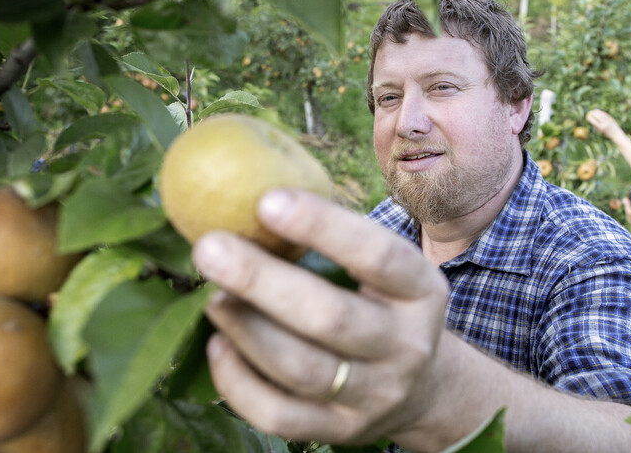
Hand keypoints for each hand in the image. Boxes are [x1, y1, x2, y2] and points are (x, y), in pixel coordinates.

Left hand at [193, 189, 449, 444]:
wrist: (421, 388)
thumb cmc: (382, 306)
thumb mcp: (384, 272)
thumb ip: (333, 241)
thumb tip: (246, 200)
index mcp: (421, 292)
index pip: (377, 255)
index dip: (321, 226)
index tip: (265, 200)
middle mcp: (407, 346)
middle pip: (331, 317)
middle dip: (262, 281)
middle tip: (209, 249)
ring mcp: (376, 396)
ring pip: (300, 369)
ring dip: (246, 329)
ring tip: (212, 296)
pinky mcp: (342, 432)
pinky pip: (279, 415)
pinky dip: (238, 382)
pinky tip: (219, 346)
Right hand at [585, 109, 623, 139]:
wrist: (616, 133)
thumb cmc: (606, 133)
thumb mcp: (600, 130)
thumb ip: (595, 125)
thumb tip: (590, 119)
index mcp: (601, 128)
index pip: (594, 122)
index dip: (590, 119)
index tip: (587, 117)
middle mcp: (605, 123)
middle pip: (598, 116)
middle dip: (593, 113)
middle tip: (589, 112)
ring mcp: (609, 120)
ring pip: (601, 114)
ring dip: (596, 112)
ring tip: (593, 111)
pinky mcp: (611, 118)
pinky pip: (605, 114)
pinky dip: (601, 112)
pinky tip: (598, 111)